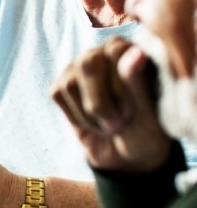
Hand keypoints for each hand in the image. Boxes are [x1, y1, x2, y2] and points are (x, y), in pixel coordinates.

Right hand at [50, 37, 172, 172]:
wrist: (127, 156)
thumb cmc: (146, 131)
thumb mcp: (150, 112)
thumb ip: (138, 81)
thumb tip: (133, 52)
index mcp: (133, 52)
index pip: (116, 51)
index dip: (121, 84)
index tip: (133, 111)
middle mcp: (103, 53)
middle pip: (88, 64)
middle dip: (100, 103)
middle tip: (119, 124)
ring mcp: (78, 67)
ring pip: (70, 84)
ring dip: (90, 115)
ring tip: (109, 125)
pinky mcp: (61, 84)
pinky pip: (58, 95)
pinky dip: (76, 118)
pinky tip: (92, 123)